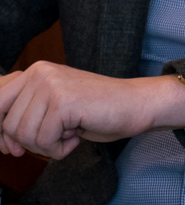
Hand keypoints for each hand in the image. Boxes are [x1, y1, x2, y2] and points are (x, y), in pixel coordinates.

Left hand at [0, 62, 184, 159]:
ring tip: (69, 135)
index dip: (2, 131)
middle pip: (7, 124)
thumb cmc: (98, 109)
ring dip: (46, 146)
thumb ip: (28, 113)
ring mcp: (51, 85)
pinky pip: (43, 141)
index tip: (14, 147)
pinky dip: (59, 150)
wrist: (135, 104)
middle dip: (27, 142)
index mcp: (36, 71)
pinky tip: (76, 137)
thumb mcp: (55, 105)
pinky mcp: (62, 102)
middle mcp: (40, 73)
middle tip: (52, 142)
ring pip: (24, 135)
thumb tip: (2, 141)